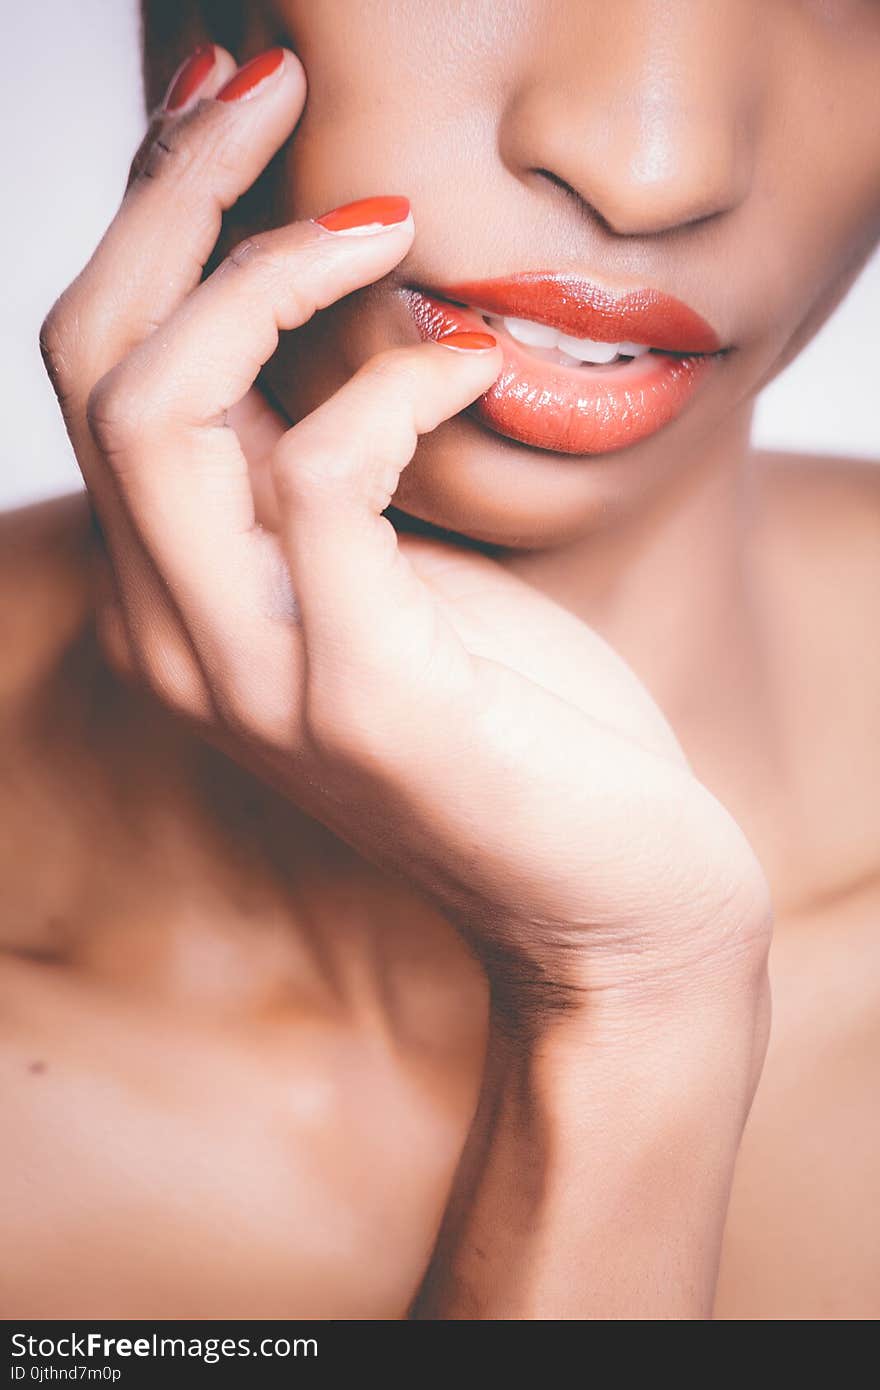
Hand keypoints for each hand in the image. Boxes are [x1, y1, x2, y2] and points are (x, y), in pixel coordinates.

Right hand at [41, 44, 770, 1034]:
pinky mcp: (360, 699)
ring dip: (269, 276)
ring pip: (160, 414)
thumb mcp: (385, 565)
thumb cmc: (514, 716)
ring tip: (392, 225)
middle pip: (97, 363)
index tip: (228, 100)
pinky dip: (395, 388)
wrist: (602, 887)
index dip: (146, 214)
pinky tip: (471, 364)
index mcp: (179, 593)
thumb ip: (304, 457)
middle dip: (174, 198)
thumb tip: (296, 285)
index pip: (96, 366)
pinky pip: (321, 484)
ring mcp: (254, 676)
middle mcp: (178, 634)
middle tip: (275, 90)